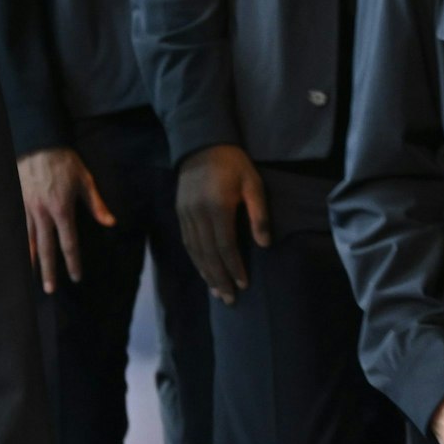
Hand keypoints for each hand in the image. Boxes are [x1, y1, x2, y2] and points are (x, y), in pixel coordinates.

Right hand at [17, 147, 114, 293]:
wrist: (38, 142)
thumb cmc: (64, 161)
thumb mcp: (85, 180)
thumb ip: (96, 204)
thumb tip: (111, 223)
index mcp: (62, 209)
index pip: (68, 243)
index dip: (73, 262)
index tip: (76, 277)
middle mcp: (43, 213)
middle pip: (46, 248)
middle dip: (49, 270)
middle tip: (49, 289)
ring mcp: (27, 208)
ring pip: (28, 240)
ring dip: (31, 260)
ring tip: (29, 277)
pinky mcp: (17, 201)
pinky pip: (16, 226)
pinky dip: (17, 241)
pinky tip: (17, 252)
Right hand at [174, 144, 269, 304]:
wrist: (201, 144)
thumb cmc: (233, 164)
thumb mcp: (253, 183)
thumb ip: (259, 214)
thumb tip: (264, 245)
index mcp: (218, 207)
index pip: (225, 246)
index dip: (234, 267)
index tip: (243, 284)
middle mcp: (198, 214)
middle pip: (208, 254)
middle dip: (219, 278)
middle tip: (229, 299)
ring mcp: (186, 214)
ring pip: (195, 251)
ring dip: (206, 273)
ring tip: (216, 292)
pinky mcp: (179, 212)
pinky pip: (187, 242)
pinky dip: (195, 260)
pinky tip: (203, 271)